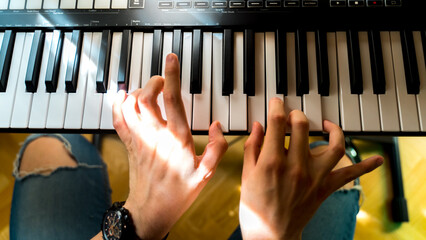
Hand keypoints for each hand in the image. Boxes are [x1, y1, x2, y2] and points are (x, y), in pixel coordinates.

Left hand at [112, 53, 227, 238]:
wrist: (152, 210)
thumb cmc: (179, 192)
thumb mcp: (206, 173)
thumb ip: (216, 147)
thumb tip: (218, 127)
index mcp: (177, 139)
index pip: (173, 99)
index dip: (172, 75)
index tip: (171, 58)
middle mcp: (156, 135)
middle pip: (146, 97)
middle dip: (153, 81)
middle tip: (162, 80)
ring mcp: (140, 139)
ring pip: (130, 105)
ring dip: (137, 91)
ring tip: (148, 88)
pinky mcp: (130, 145)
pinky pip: (118, 120)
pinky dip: (117, 105)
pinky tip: (121, 97)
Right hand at [239, 98, 382, 239]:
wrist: (271, 235)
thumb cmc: (255, 206)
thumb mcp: (246, 175)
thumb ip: (252, 147)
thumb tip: (258, 126)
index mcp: (272, 162)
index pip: (278, 123)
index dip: (277, 107)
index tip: (277, 103)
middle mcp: (296, 167)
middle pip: (303, 127)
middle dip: (297, 114)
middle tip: (293, 114)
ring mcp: (314, 177)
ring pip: (333, 145)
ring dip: (333, 130)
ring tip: (327, 124)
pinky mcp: (325, 188)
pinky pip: (350, 174)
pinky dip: (365, 166)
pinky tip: (377, 159)